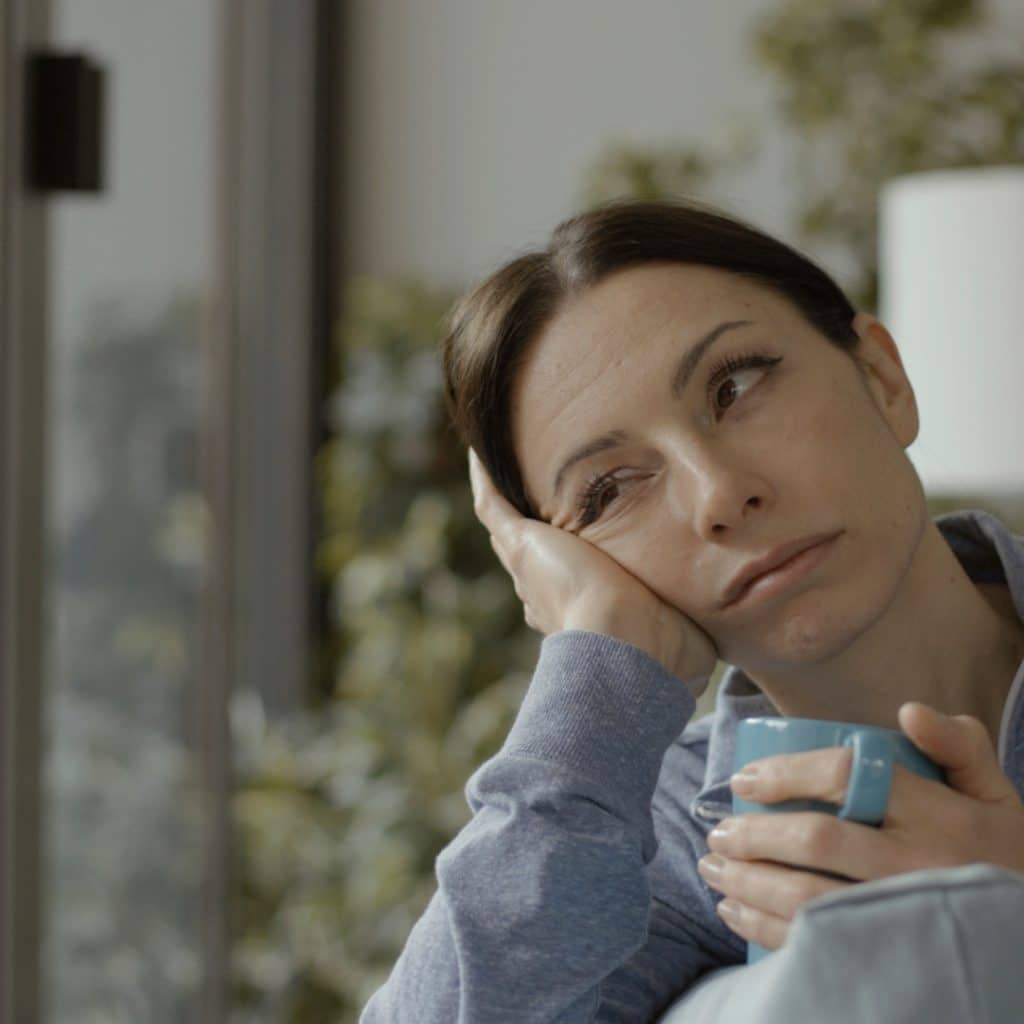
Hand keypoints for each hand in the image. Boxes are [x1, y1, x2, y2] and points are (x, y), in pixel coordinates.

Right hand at [468, 447, 717, 694]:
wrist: (628, 655)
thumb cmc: (665, 652)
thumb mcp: (690, 627)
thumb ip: (700, 611)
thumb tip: (734, 623)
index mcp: (581, 612)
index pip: (571, 581)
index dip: (578, 558)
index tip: (593, 538)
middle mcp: (546, 590)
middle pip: (536, 550)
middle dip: (538, 521)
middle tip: (542, 484)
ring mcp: (530, 565)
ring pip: (509, 521)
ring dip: (508, 491)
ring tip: (509, 456)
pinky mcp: (522, 543)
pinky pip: (493, 502)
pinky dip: (485, 475)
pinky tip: (484, 448)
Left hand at [698, 702, 1023, 951]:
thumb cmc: (1002, 853)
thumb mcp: (995, 794)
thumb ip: (959, 746)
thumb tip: (908, 711)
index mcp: (939, 813)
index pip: (847, 776)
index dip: (787, 772)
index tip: (746, 778)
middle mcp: (918, 864)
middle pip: (816, 839)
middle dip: (754, 833)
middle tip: (717, 831)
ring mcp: (901, 918)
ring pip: (807, 897)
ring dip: (747, 880)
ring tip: (713, 867)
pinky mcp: (887, 960)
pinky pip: (815, 946)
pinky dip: (764, 928)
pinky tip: (735, 912)